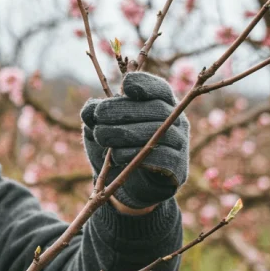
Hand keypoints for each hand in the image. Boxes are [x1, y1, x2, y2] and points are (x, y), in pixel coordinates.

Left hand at [81, 72, 189, 209]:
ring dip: (125, 133)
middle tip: (99, 116)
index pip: (159, 88)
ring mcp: (180, 144)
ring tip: (101, 136)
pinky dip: (134, 155)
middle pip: (156, 109)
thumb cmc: (117, 148)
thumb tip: (89, 110)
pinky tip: (116, 156)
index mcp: (162, 105)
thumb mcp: (101, 129)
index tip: (125, 86)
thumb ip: (94, 116)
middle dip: (124, 110)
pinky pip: (160, 158)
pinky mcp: (177, 168)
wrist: (131, 186)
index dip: (145, 84)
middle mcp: (176, 121)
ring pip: (158, 132)